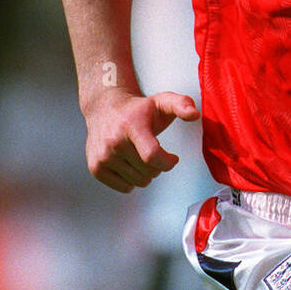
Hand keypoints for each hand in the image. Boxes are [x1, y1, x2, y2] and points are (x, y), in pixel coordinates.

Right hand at [83, 87, 199, 192]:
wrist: (104, 109)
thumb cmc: (137, 110)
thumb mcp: (162, 102)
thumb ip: (182, 104)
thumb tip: (194, 114)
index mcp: (131, 126)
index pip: (152, 156)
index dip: (168, 162)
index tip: (172, 158)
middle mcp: (114, 142)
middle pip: (149, 172)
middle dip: (157, 166)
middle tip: (152, 152)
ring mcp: (103, 156)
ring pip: (138, 182)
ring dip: (145, 173)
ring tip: (140, 156)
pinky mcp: (96, 167)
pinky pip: (125, 188)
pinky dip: (131, 180)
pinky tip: (128, 164)